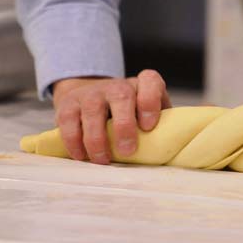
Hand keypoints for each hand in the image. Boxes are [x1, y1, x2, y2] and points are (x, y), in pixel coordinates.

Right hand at [52, 70, 170, 163]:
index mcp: (141, 86)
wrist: (91, 97)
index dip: (150, 101)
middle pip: (122, 96)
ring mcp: (92, 93)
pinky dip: (74, 141)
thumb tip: (173, 150)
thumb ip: (160, 126)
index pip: (150, 82)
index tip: (149, 126)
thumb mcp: (147, 114)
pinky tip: (81, 156)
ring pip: (93, 110)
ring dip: (98, 139)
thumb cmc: (128, 114)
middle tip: (127, 151)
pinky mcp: (69, 104)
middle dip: (124, 125)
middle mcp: (117, 86)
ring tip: (103, 160)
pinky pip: (69, 122)